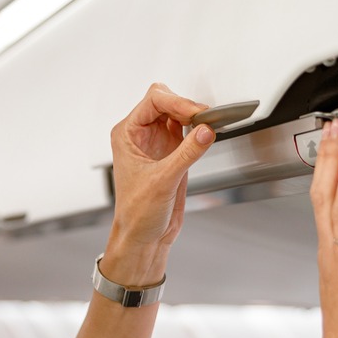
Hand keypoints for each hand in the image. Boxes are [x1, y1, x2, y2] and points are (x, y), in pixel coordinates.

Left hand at [106, 83, 214, 255]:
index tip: (197, 113)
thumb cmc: (137, 213)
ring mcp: (158, 142)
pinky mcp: (173, 153)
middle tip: (205, 118)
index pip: (153, 101)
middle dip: (186, 105)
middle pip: (166, 101)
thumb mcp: (162, 181)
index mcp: (127, 134)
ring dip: (195, 116)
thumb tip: (205, 131)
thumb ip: (186, 154)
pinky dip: (200, 129)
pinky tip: (208, 134)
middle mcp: (141, 134)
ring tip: (210, 124)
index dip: (177, 102)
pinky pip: (189, 131)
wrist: (144, 237)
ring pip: (179, 113)